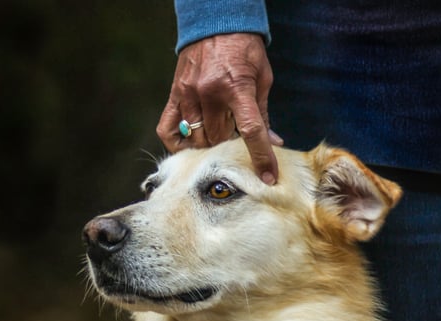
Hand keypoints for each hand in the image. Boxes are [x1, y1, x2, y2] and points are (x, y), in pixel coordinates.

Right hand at [156, 33, 282, 184]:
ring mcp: (188, 95)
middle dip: (230, 146)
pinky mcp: (175, 94)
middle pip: (219, 139)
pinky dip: (178, 142)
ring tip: (218, 138)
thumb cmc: (243, 51)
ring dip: (209, 145)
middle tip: (237, 142)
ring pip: (197, 139)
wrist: (215, 24)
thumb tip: (273, 142)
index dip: (261, 156)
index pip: (251, 131)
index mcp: (237, 88)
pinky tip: (190, 143)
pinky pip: (168, 130)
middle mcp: (209, 93)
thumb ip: (263, 113)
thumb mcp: (261, 78)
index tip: (268, 176)